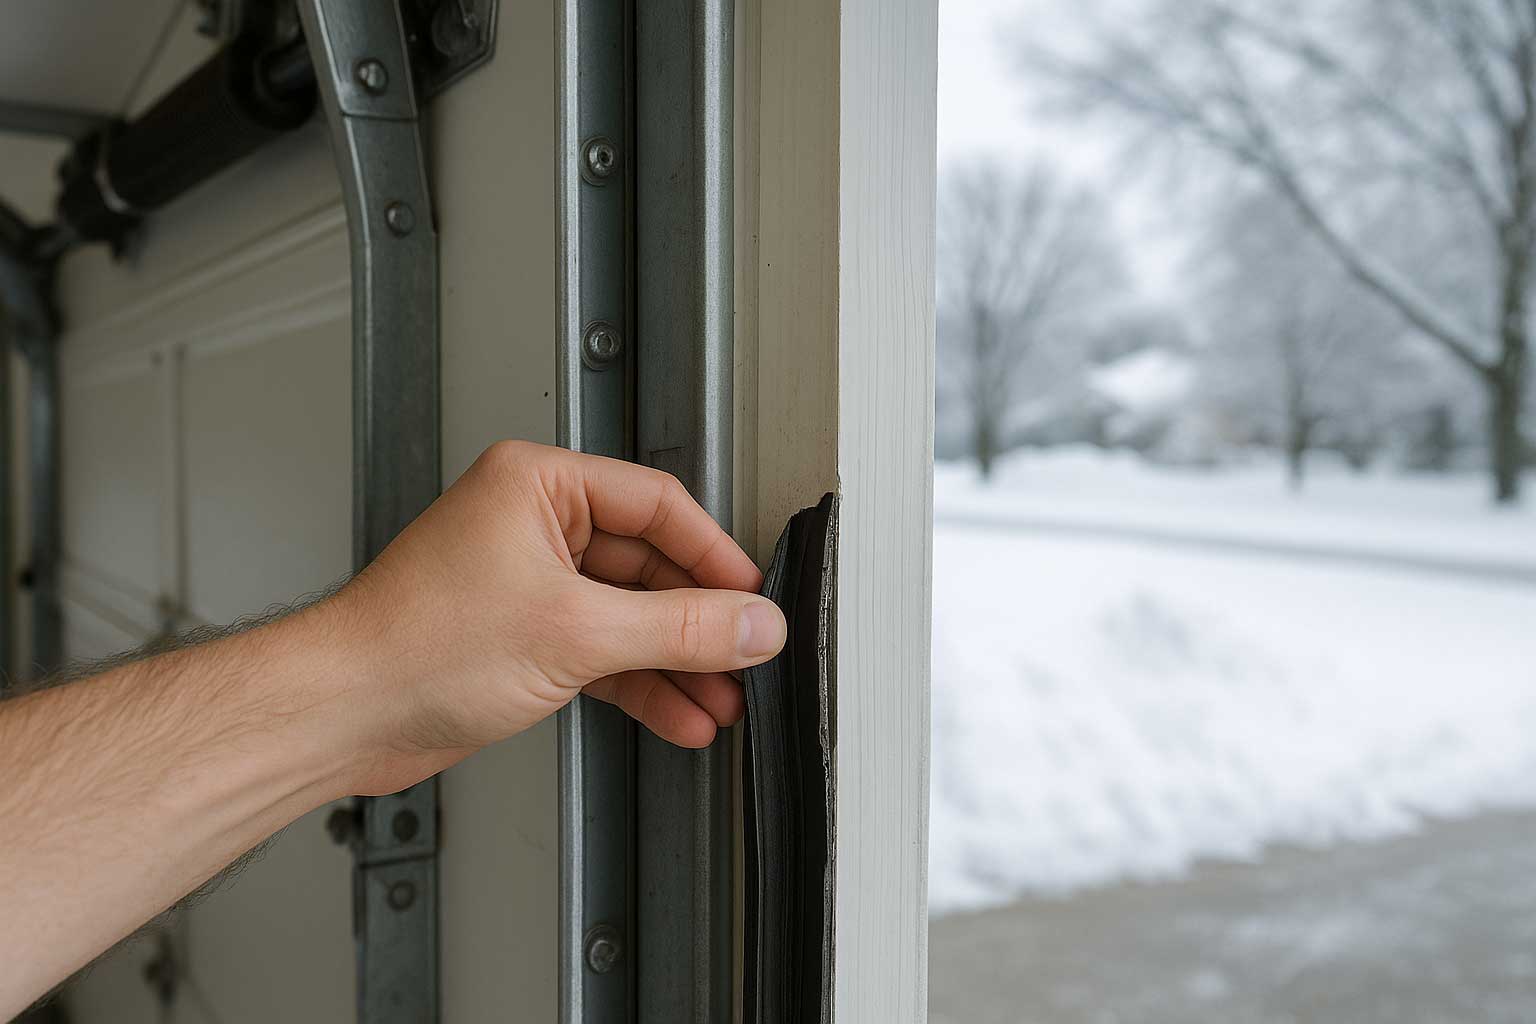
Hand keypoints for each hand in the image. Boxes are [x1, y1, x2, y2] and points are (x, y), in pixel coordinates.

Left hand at [329, 441, 784, 794]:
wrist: (342, 715)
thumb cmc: (414, 644)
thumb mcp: (575, 631)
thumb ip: (677, 628)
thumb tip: (751, 623)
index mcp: (538, 484)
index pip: (658, 506)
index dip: (715, 556)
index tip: (754, 600)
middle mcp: (532, 524)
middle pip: (648, 565)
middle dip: (697, 623)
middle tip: (745, 658)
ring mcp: (528, 584)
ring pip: (628, 616)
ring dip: (675, 662)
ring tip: (721, 699)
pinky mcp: (521, 637)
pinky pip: (601, 652)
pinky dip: (638, 685)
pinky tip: (676, 715)